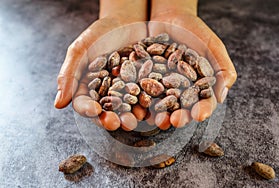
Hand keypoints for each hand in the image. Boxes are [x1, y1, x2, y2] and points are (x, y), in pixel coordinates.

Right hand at [54, 0, 146, 116]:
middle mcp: (106, 94)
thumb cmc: (99, 34)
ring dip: (130, 116)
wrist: (125, 21)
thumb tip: (58, 104)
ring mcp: (125, 92)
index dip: (88, 109)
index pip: (84, 103)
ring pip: (126, 109)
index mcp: (87, 88)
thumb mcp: (81, 49)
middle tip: (117, 123)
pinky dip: (147, 104)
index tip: (94, 111)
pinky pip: (144, 97)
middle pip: (106, 111)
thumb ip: (69, 75)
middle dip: (111, 119)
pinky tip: (151, 108)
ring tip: (135, 120)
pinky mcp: (142, 87)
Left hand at [149, 0, 236, 120]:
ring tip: (155, 120)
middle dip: (178, 116)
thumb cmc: (196, 31)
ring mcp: (162, 87)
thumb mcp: (212, 46)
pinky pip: (143, 91)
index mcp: (199, 87)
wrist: (170, 17)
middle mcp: (181, 91)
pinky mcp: (146, 80)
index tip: (199, 115)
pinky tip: (139, 107)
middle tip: (173, 121)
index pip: (204, 102)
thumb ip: (222, 69)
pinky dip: (141, 99)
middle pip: (181, 108)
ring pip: (161, 104)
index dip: (202, 109)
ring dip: (158, 114)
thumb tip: (222, 96)